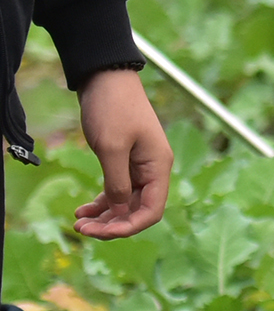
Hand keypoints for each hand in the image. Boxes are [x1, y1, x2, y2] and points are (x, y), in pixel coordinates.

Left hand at [73, 69, 170, 238]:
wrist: (106, 79)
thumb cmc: (112, 109)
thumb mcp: (111, 148)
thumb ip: (116, 183)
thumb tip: (119, 213)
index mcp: (158, 167)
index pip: (152, 210)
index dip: (128, 226)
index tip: (100, 232)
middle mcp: (153, 169)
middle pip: (138, 210)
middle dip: (112, 224)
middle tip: (81, 229)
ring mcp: (139, 166)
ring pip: (125, 202)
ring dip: (105, 216)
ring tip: (78, 223)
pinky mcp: (125, 160)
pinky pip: (117, 190)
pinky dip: (101, 202)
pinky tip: (82, 209)